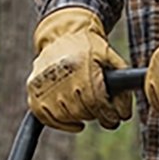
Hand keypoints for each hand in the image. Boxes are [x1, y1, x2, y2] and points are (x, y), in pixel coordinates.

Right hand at [26, 7, 133, 132]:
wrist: (62, 34)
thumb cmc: (89, 47)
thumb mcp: (108, 56)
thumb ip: (121, 80)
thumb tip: (125, 112)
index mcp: (81, 66)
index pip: (96, 101)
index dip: (108, 115)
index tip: (115, 119)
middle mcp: (60, 76)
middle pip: (82, 111)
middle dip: (96, 114)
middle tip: (102, 112)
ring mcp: (44, 86)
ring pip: (67, 116)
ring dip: (81, 117)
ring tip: (88, 109)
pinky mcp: (34, 93)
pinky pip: (48, 119)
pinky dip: (64, 124)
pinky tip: (76, 123)